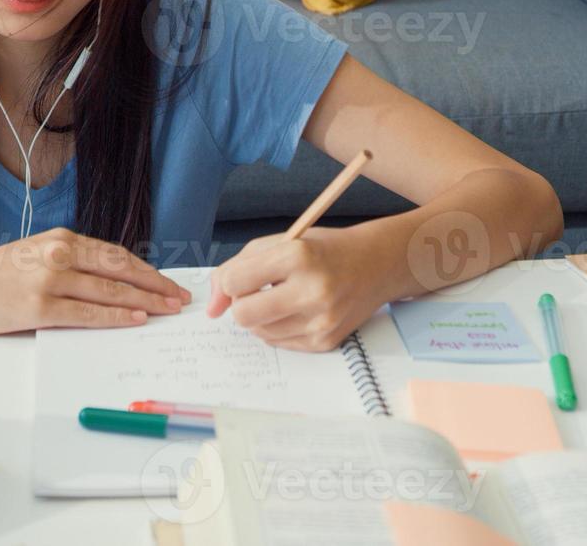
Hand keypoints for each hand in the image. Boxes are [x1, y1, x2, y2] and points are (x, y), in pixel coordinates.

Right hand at [0, 227, 191, 334]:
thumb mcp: (36, 254)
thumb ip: (70, 263)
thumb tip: (111, 283)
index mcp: (62, 239)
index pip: (117, 256)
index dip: (148, 271)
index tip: (169, 284)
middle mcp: (59, 254)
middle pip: (121, 272)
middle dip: (156, 287)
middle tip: (179, 299)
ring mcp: (49, 280)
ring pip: (109, 292)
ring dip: (144, 303)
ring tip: (166, 311)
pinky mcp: (38, 307)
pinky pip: (86, 314)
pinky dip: (114, 317)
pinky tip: (134, 320)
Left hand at [205, 226, 388, 351]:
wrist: (375, 265)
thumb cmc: (321, 250)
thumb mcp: (279, 243)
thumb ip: (237, 268)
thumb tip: (211, 308)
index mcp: (298, 257)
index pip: (235, 282)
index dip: (232, 282)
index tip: (243, 278)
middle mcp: (312, 291)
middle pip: (243, 316)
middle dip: (241, 305)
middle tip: (257, 293)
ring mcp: (321, 321)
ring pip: (259, 333)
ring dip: (261, 317)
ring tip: (282, 299)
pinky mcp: (325, 342)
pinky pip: (279, 343)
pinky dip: (279, 328)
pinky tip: (297, 311)